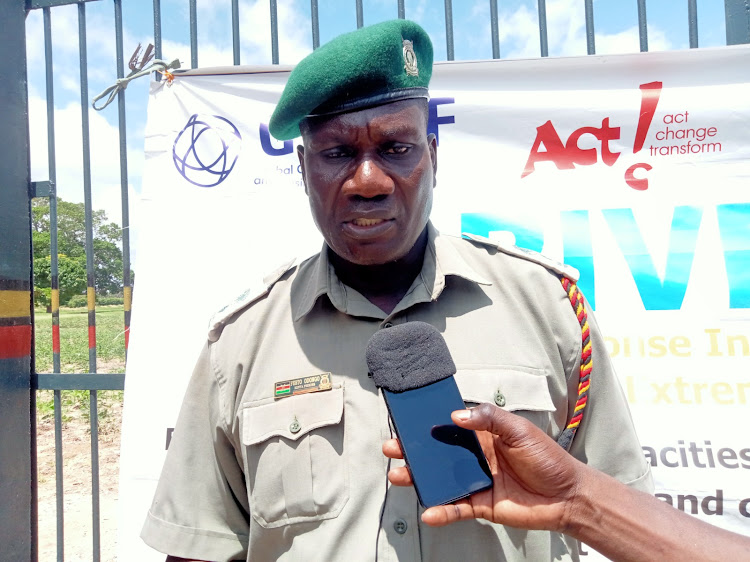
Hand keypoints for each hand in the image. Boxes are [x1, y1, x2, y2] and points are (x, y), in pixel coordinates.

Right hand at [383, 402, 587, 530]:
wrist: (568, 496)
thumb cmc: (547, 459)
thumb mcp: (520, 430)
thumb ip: (489, 418)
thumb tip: (458, 415)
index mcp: (483, 434)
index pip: (450, 425)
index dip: (429, 422)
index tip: (408, 419)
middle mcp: (475, 457)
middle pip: (438, 453)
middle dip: (414, 451)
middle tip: (393, 447)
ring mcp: (475, 481)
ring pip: (441, 480)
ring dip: (420, 479)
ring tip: (400, 476)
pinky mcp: (480, 505)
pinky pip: (456, 508)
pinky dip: (442, 511)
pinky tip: (429, 511)